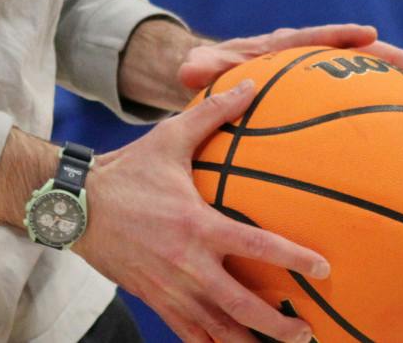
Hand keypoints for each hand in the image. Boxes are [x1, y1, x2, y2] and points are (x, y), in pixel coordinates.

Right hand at [73, 80, 327, 342]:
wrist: (78, 206)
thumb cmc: (128, 171)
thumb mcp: (169, 139)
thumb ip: (213, 114)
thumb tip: (251, 85)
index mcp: (198, 225)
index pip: (258, 246)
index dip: (295, 260)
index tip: (324, 270)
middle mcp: (188, 264)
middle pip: (243, 307)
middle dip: (279, 325)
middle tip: (309, 331)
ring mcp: (171, 289)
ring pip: (218, 330)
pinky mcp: (156, 301)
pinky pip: (189, 335)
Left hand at [176, 23, 402, 94]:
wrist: (214, 77)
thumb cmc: (209, 73)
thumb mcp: (202, 72)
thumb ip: (200, 71)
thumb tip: (189, 72)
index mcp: (280, 46)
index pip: (314, 37)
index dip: (341, 35)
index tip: (367, 35)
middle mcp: (306, 56)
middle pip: (354, 53)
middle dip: (388, 57)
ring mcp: (318, 76)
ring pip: (363, 75)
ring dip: (395, 83)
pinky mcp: (322, 96)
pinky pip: (356, 101)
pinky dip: (380, 110)